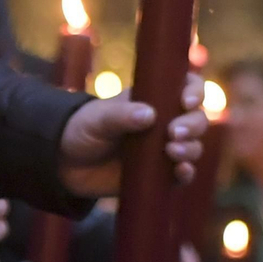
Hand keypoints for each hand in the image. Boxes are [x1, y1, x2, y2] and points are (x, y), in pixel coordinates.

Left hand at [57, 72, 207, 196]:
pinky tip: (180, 172)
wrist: (66, 163)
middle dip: (193, 124)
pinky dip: (186, 172)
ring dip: (191, 148)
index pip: (185, 87)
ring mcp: (162, 148)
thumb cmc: (82, 129)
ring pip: (193, 146)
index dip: (194, 91)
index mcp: (152, 99)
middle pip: (196, 118)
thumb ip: (120, 115)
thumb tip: (149, 115)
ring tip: (172, 152)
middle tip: (174, 133)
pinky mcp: (158, 174)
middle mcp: (163, 122)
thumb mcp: (97, 118)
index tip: (186, 101)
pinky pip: (182, 174)